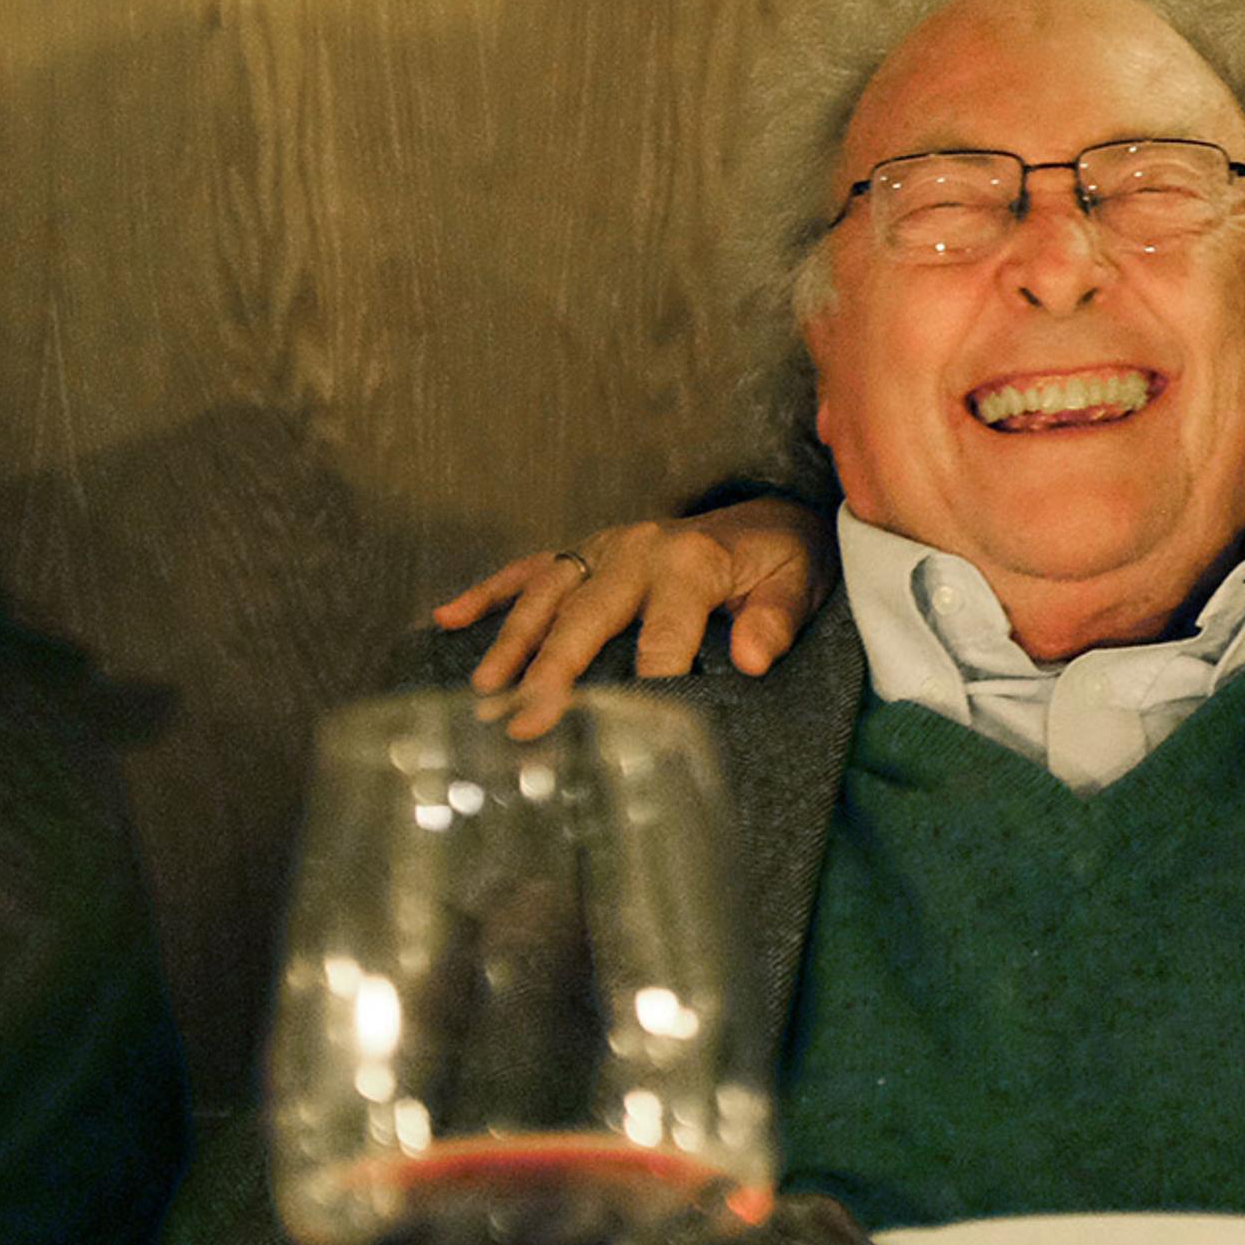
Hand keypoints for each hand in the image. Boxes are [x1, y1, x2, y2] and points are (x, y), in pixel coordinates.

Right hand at [429, 498, 830, 737]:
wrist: (769, 516)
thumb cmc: (783, 558)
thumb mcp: (799, 582)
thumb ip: (776, 619)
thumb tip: (753, 659)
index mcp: (690, 564)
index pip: (664, 634)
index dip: (648, 681)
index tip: (626, 728)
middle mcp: (638, 551)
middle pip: (585, 618)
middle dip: (553, 672)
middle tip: (527, 722)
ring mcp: (604, 549)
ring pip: (546, 596)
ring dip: (512, 642)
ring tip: (484, 691)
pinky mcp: (586, 551)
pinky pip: (529, 568)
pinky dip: (487, 592)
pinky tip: (445, 618)